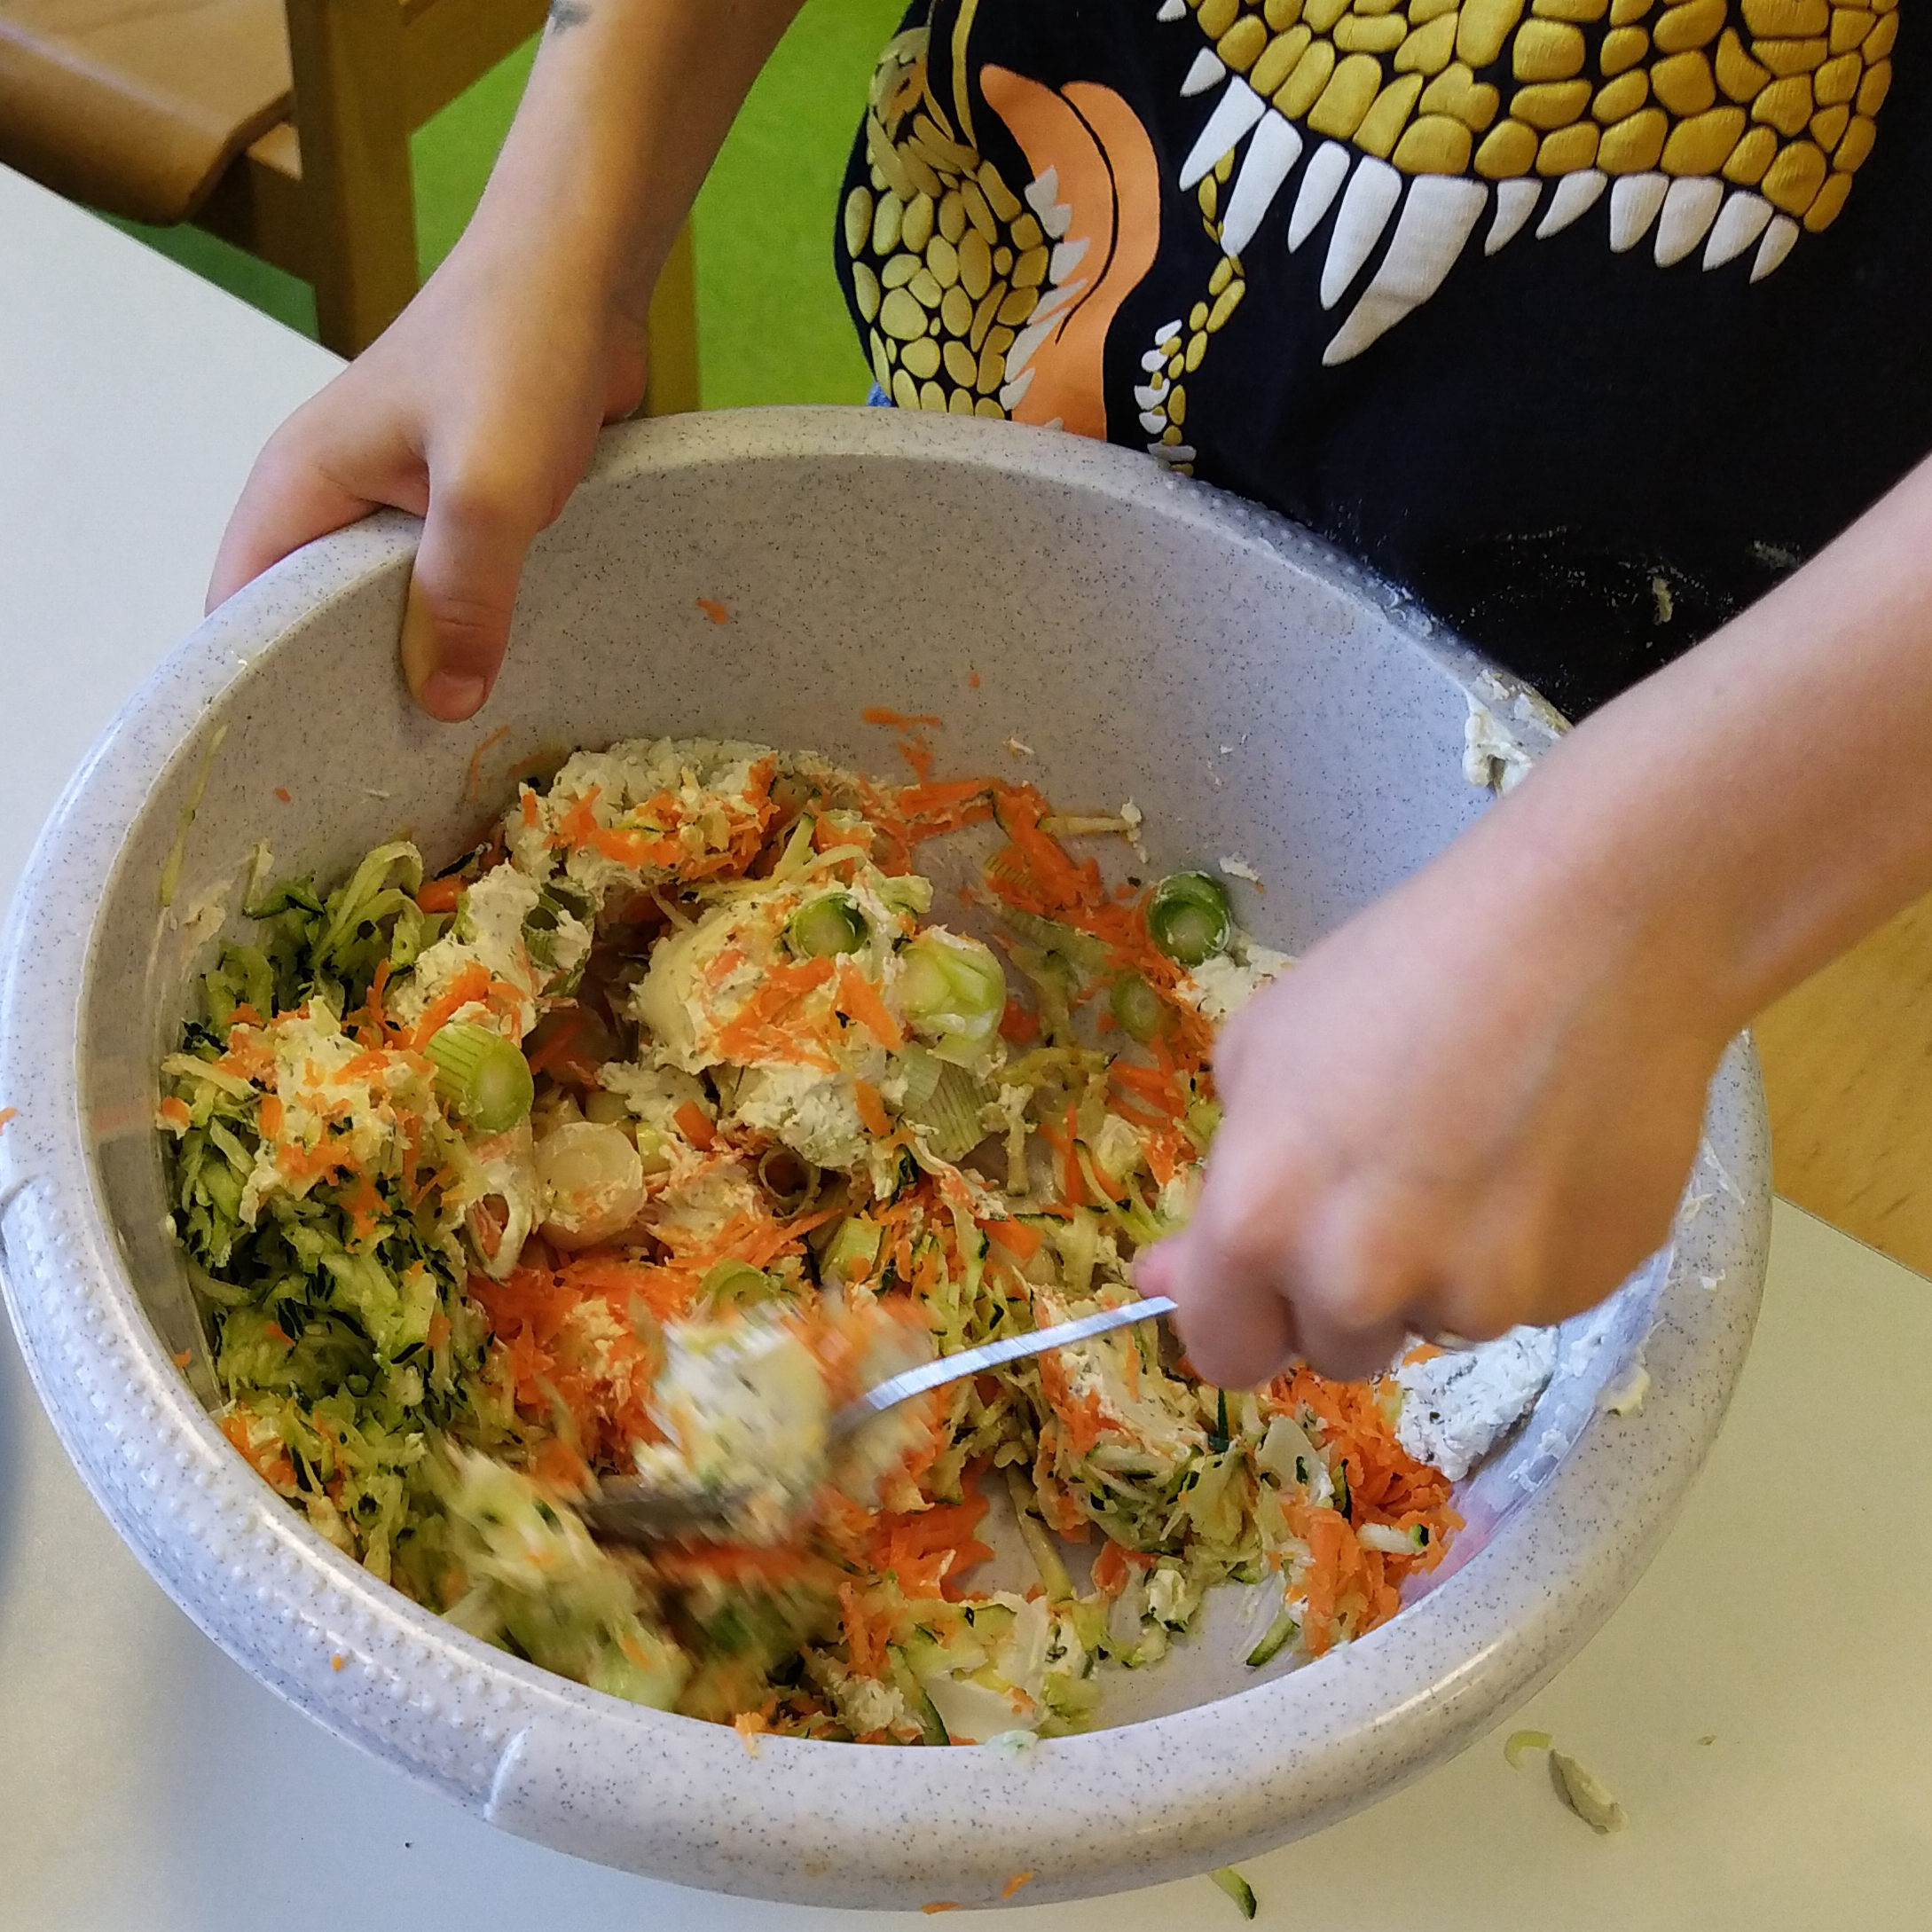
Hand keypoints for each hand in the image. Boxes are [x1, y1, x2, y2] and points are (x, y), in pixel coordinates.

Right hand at [206, 228, 647, 720]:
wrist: (585, 268)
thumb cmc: (517, 350)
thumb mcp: (490, 487)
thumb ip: (463, 593)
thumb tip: (445, 702)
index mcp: (302, 489)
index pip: (242, 611)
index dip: (263, 688)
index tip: (310, 764)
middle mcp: (337, 501)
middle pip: (317, 621)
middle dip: (353, 690)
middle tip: (399, 778)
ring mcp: (402, 504)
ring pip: (393, 608)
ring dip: (424, 663)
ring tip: (454, 751)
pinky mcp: (464, 506)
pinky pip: (454, 586)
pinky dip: (474, 628)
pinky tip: (511, 682)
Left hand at [1138, 823, 1728, 1386]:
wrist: (1590, 928)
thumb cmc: (1403, 968)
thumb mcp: (1261, 1051)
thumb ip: (1221, 1185)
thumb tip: (1169, 1279)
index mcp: (1262, 1220)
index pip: (1224, 1351)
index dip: (1240, 1316)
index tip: (1262, 1284)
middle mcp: (1363, 1280)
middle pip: (1335, 1349)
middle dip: (1347, 1290)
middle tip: (1386, 1184)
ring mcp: (1482, 1294)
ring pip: (1439, 1320)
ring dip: (1443, 1267)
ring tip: (1480, 1149)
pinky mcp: (1582, 1290)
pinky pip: (1531, 1297)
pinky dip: (1528, 1249)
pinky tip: (1546, 1152)